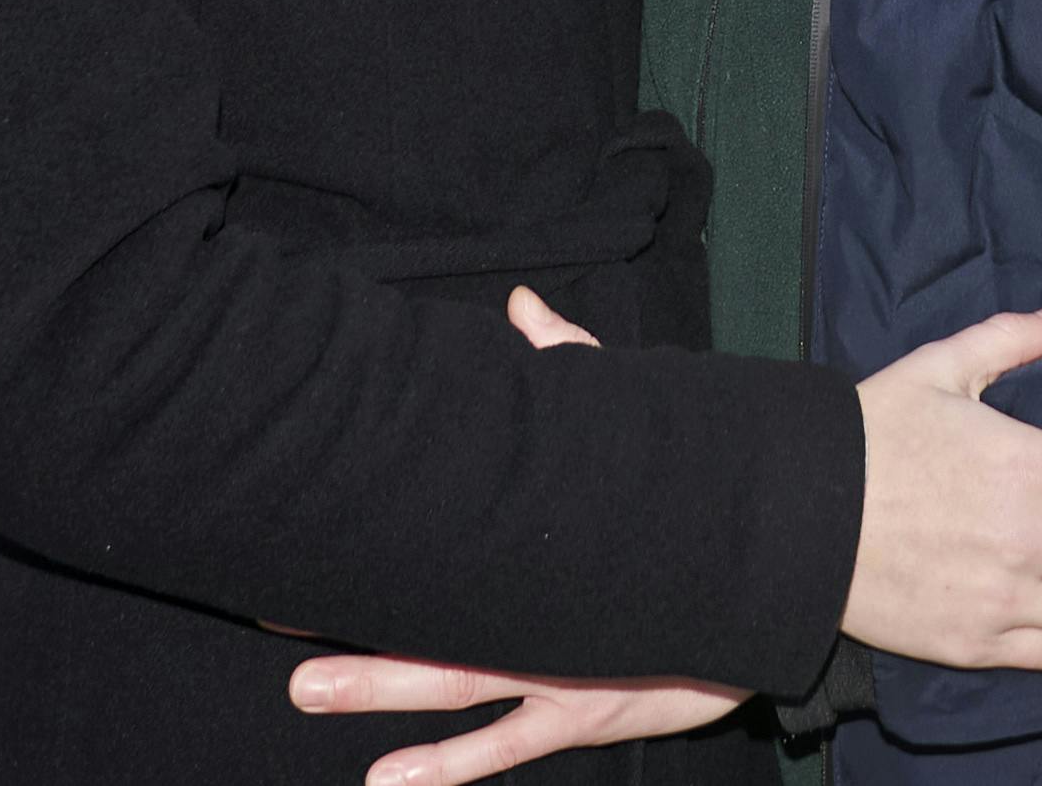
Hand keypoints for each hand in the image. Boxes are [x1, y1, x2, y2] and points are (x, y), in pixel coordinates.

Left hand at [270, 299, 734, 784]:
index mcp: (542, 539)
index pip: (445, 528)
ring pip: (455, 681)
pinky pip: (505, 746)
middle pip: (434, 604)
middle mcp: (541, 606)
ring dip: (380, 687)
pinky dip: (448, 767)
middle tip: (273, 607)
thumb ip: (575, 371)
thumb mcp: (636, 434)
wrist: (768, 582)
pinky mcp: (583, 714)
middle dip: (352, 607)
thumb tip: (521, 304)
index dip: (376, 528)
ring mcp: (558, 667)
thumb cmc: (686, 510)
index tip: (308, 520)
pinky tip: (389, 779)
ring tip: (308, 689)